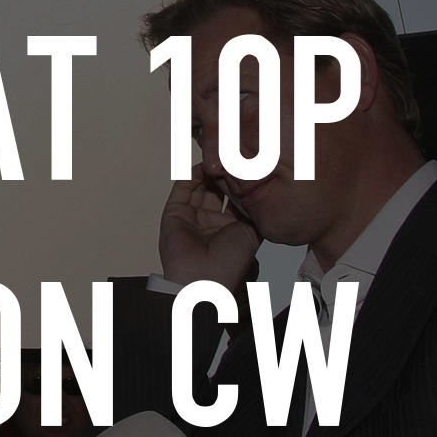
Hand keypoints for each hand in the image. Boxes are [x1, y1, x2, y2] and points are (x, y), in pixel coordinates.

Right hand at [159, 163, 260, 292]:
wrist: (204, 279)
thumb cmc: (230, 263)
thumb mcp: (252, 232)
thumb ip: (255, 211)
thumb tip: (261, 191)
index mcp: (229, 228)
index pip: (234, 198)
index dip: (240, 183)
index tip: (248, 166)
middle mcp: (210, 221)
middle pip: (217, 189)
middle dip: (225, 173)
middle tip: (232, 156)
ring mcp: (192, 216)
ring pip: (200, 186)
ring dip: (210, 171)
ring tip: (219, 156)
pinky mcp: (175, 211)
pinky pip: (183, 188)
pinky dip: (192, 174)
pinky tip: (204, 164)